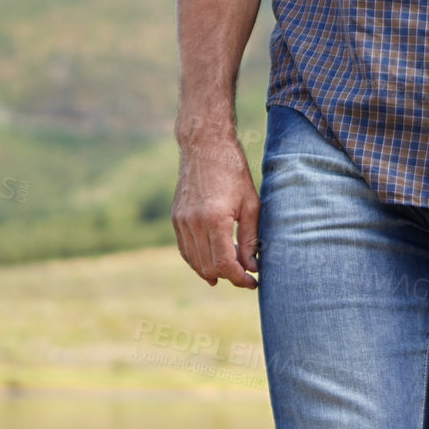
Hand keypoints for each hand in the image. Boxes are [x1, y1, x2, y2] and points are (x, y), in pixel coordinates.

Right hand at [171, 132, 260, 288]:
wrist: (205, 146)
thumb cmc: (233, 171)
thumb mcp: (250, 204)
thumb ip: (250, 238)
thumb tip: (252, 267)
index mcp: (214, 219)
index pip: (224, 264)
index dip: (239, 278)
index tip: (253, 282)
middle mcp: (193, 223)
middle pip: (208, 267)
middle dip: (229, 276)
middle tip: (247, 274)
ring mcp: (181, 221)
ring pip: (194, 262)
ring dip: (213, 270)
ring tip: (233, 267)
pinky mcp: (176, 218)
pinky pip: (185, 250)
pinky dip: (198, 260)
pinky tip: (212, 262)